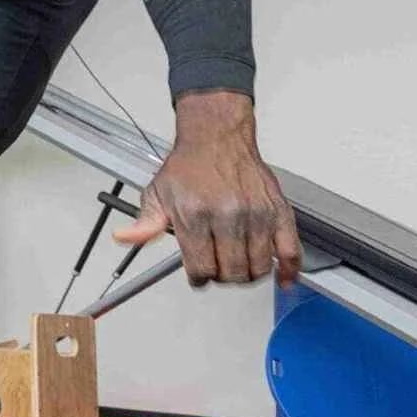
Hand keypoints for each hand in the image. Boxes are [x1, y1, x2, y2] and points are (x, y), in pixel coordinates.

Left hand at [113, 91, 300, 287]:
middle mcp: (228, 217)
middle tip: (218, 268)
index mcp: (195, 216)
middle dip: (221, 277)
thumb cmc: (188, 167)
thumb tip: (124, 239)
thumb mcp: (156, 194)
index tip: (198, 274)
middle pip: (231, 273)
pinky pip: (292, 251)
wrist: (216, 138)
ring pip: (258, 268)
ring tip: (239, 266)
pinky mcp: (279, 212)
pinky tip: (282, 278)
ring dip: (247, 275)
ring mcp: (257, 215)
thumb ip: (145, 223)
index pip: (200, 268)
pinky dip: (289, 270)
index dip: (198, 277)